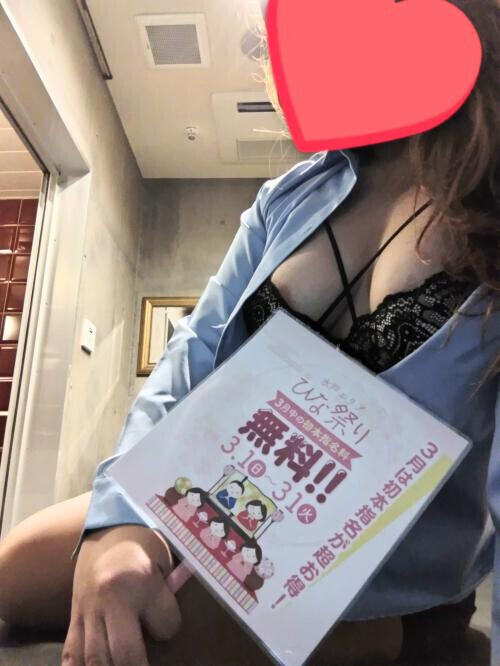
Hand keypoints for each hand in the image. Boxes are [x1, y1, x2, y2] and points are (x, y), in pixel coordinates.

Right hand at [62, 524, 180, 665]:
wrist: (109, 526)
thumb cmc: (143, 541)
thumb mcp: (164, 559)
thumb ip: (167, 594)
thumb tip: (167, 628)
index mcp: (140, 581)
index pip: (166, 624)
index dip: (171, 628)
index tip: (169, 622)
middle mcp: (110, 599)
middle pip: (125, 654)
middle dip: (139, 665)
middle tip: (147, 663)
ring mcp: (88, 609)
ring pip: (95, 658)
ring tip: (123, 665)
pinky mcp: (74, 614)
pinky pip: (71, 652)